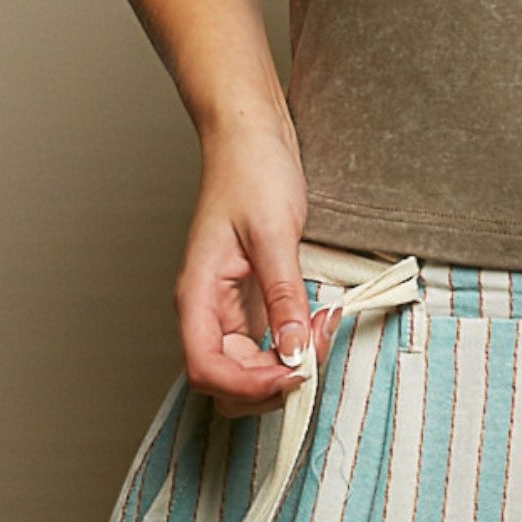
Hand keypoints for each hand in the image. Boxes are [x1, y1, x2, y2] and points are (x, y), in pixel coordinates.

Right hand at [173, 121, 340, 418]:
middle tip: (318, 347)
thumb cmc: (251, 172)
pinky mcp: (250, 299)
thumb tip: (294, 351)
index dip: (248, 385)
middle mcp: (207, 308)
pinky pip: (266, 341)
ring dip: (286, 364)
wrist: (251, 135)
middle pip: (227, 380)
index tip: (294, 374)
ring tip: (323, 329)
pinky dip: (293, 343)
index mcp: (197, 294)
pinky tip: (319, 321)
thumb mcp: (273, 234)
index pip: (206, 368)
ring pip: (248, 367)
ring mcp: (228, 306)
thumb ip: (283, 296)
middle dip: (274, 378)